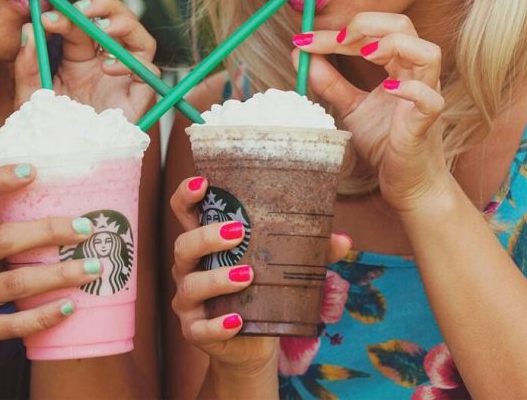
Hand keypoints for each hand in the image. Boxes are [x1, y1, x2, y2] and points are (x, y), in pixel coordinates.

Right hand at [0, 165, 100, 375]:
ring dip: (60, 275)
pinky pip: (14, 323)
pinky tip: (71, 307)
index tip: (32, 170)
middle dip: (49, 231)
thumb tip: (51, 205)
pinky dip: (45, 316)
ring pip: (18, 283)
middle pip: (5, 239)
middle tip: (86, 228)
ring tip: (94, 268)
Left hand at [15, 0, 157, 121]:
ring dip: (126, 25)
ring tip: (103, 28)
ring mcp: (125, 81)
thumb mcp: (28, 96)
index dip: (69, 14)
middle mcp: (105, 66)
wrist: (58, 166)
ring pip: (141, 40)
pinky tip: (107, 67)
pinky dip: (133, 63)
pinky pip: (149, 73)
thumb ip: (26, 64)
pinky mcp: (138, 100)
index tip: (48, 16)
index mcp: (79, 60)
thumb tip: (28, 28)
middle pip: (118, 22)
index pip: (82, 24)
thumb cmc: (43, 133)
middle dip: (104, 6)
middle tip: (82, 9)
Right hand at [170, 176, 351, 371]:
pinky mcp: (194, 331)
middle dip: (206, 237)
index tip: (202, 182)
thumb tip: (343, 240)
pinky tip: (236, 322)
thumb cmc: (261, 293)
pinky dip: (217, 325)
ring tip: (247, 276)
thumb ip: (309, 252)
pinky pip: (199, 328)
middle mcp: (189, 268)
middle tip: (238, 233)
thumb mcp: (281, 267)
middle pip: (183, 245)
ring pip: (191, 285)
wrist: (251, 344)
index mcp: (205, 244)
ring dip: (216, 279)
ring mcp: (188, 301)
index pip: (184, 212)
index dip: (186, 195)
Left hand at [292, 12, 449, 211]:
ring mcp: (425, 96)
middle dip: (368, 25)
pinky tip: (386, 89)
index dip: (335, 34)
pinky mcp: (427, 123)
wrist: (406, 183)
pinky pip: (430, 99)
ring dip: (394, 45)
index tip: (302, 41)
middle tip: (337, 40)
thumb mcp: (350, 107)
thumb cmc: (384, 142)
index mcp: (398, 66)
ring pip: (428, 53)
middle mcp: (415, 75)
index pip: (371, 33)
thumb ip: (329, 82)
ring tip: (365, 54)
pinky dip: (410, 90)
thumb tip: (300, 55)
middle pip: (403, 27)